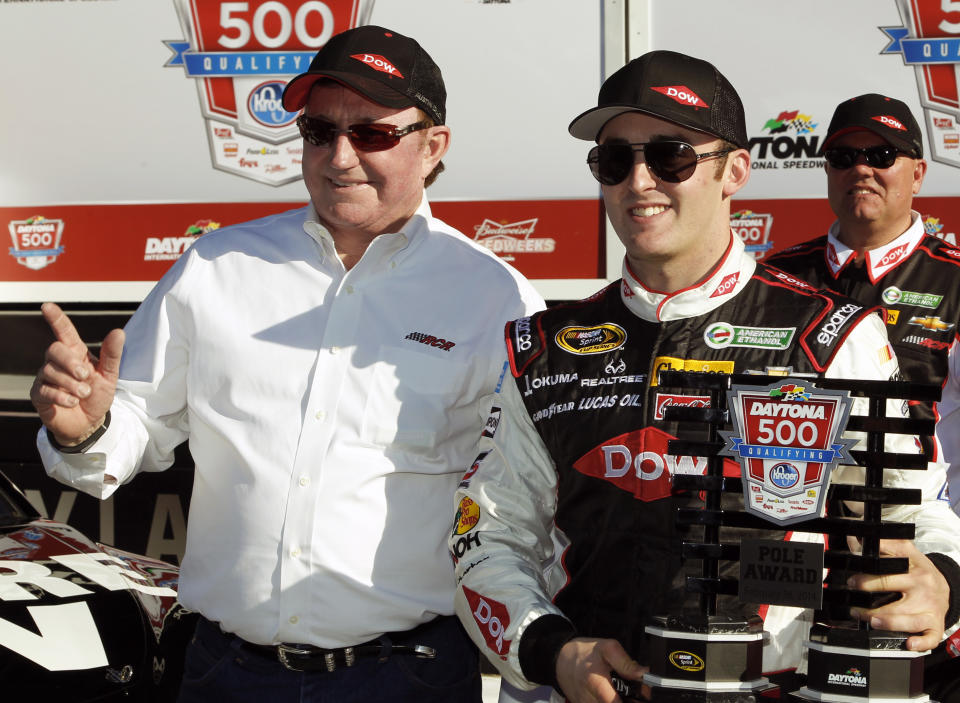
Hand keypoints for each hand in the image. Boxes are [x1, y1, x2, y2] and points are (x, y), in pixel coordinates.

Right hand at [30, 302, 124, 444]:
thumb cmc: (97, 395)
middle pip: (54, 349)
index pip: (64, 332)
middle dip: (70, 362)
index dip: (56, 319)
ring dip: (71, 384)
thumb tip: (118, 331)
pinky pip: (45, 390)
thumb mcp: (109, 375)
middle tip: (86, 376)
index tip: (47, 306)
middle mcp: (57, 362)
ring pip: (50, 371)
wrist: (89, 423)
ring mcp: (46, 377)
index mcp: (76, 353)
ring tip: (84, 394)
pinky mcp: (39, 394)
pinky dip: (62, 396)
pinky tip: (73, 401)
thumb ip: (112, 355)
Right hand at [555, 637, 647, 702]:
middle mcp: (589, 700)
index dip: (633, 701)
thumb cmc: (583, 653)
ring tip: (620, 691)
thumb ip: (626, 663)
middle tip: (632, 692)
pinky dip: (607, 701)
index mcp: (597, 685)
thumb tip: (644, 673)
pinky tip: (610, 694)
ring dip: (617, 701)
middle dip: (628, 701)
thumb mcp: (607, 648)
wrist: (560, 659)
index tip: (641, 694)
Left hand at [847, 538, 949, 651]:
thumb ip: (884, 544)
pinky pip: (930, 638)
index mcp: (914, 570)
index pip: (887, 574)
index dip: (867, 580)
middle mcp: (923, 589)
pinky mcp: (936, 625)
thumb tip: (858, 537)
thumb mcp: (905, 552)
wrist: (945, 586)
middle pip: (893, 598)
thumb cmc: (919, 571)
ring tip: (870, 620)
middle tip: (854, 607)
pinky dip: (920, 642)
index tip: (852, 583)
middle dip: (870, 604)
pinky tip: (908, 643)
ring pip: (908, 620)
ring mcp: (930, 609)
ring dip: (887, 622)